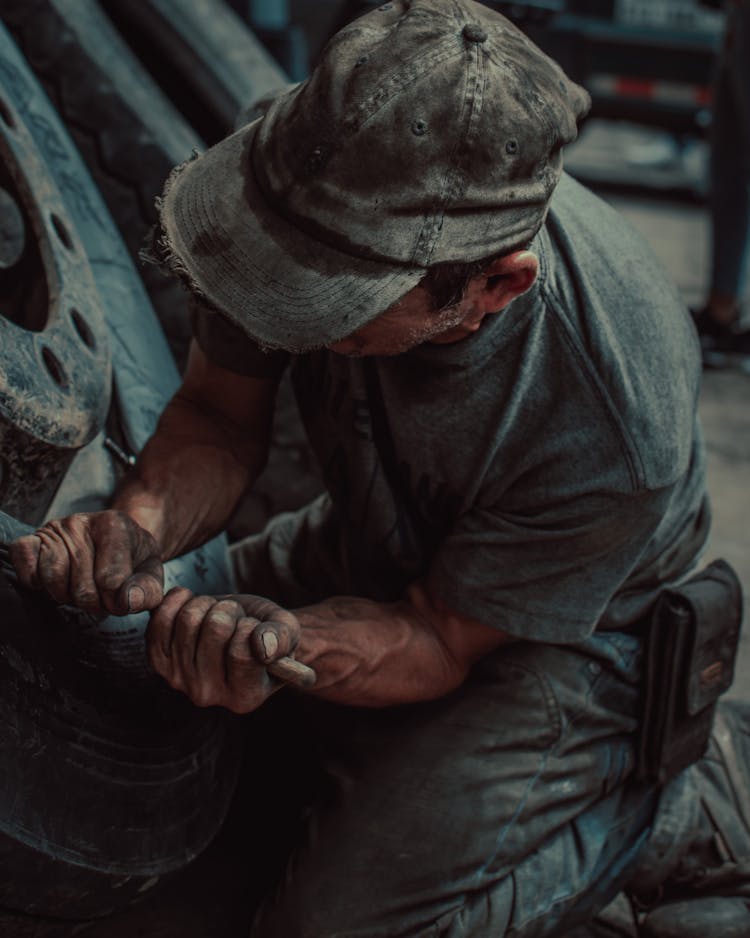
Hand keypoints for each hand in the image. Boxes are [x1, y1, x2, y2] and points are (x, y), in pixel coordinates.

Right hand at [9, 510, 162, 615]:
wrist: (110, 543)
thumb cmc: (131, 563)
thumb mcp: (150, 575)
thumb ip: (147, 592)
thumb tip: (127, 601)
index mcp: (116, 523)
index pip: (111, 580)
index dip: (116, 600)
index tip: (120, 594)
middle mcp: (82, 521)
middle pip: (83, 588)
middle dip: (93, 602)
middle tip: (100, 592)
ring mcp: (54, 528)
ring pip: (54, 580)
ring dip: (67, 595)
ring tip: (80, 585)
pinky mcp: (31, 540)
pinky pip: (26, 569)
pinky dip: (37, 584)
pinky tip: (56, 581)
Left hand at [146, 589, 301, 712]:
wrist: (239, 633)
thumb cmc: (267, 635)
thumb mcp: (287, 633)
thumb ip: (281, 639)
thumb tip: (265, 648)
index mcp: (245, 697)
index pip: (242, 652)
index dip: (251, 627)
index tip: (254, 629)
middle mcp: (209, 696)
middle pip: (215, 629)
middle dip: (231, 611)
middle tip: (236, 619)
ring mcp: (180, 680)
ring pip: (189, 618)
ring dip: (207, 605)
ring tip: (217, 616)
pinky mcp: (159, 662)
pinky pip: (159, 621)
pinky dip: (177, 601)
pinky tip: (191, 603)